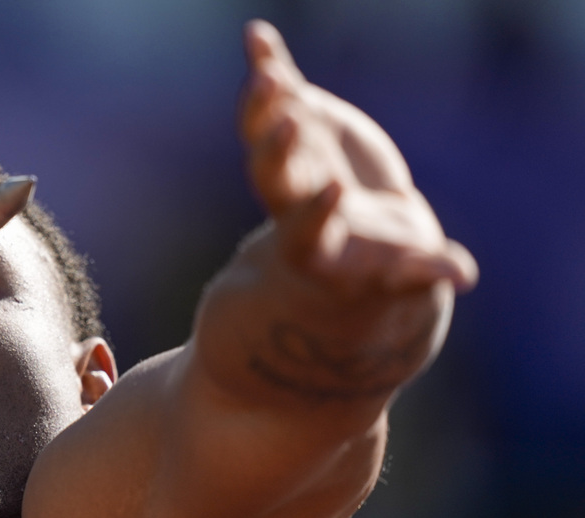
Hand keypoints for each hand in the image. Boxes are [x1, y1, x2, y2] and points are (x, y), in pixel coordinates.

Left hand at [239, 20, 477, 294]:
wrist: (360, 236)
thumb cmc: (385, 264)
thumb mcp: (405, 273)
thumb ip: (425, 270)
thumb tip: (463, 277)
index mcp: (314, 243)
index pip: (306, 228)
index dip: (316, 211)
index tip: (334, 190)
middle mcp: (290, 200)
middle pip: (272, 179)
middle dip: (277, 151)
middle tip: (288, 122)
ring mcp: (288, 159)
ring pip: (264, 132)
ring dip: (263, 104)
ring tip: (268, 73)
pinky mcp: (296, 124)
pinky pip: (276, 95)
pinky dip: (268, 66)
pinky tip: (257, 35)